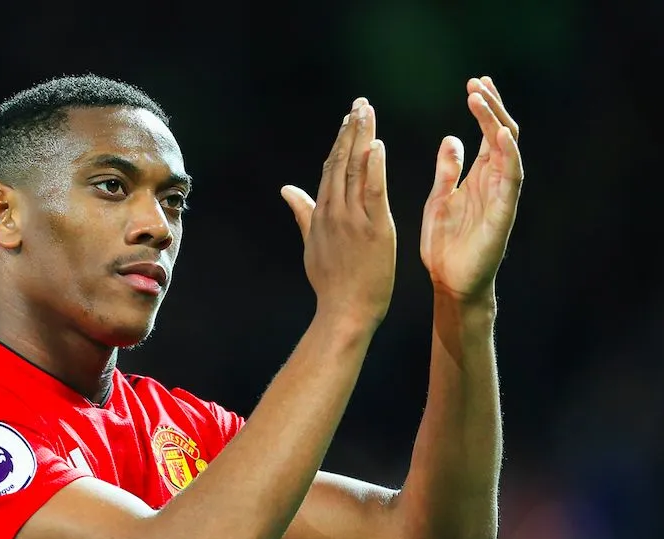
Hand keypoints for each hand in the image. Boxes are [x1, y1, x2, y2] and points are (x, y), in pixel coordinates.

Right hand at [281, 98, 396, 330]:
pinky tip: (376, 146)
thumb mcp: (312, 244)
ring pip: (356, 171)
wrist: (345, 311)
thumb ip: (302, 212)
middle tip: (359, 103)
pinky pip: (373, 194)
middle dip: (350, 130)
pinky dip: (374, 169)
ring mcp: (353, 220)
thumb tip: (287, 189)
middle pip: (341, 162)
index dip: (339, 141)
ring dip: (361, 139)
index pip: (330, 168)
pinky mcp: (374, 230)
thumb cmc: (331, 283)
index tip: (348, 118)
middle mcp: (334, 212)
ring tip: (368, 112)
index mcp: (321, 214)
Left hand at [421, 76, 522, 302]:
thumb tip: (453, 138)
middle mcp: (495, 181)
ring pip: (508, 150)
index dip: (484, 108)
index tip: (473, 83)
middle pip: (502, 134)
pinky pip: (511, 179)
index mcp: (480, 176)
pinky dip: (508, 156)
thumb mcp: (440, 198)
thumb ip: (448, 170)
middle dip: (491, 106)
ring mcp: (502, 195)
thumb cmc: (446, 244)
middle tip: (477, 82)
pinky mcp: (504, 213)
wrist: (450, 282)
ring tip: (481, 98)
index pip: (489, 133)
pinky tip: (500, 136)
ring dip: (496, 122)